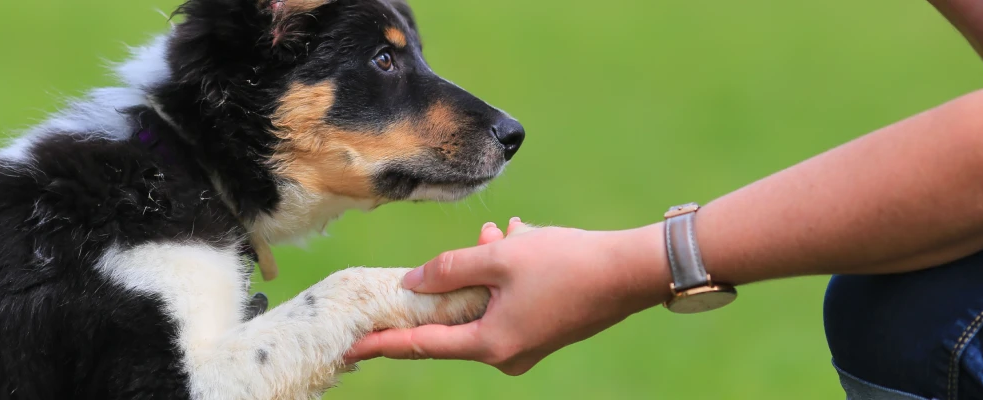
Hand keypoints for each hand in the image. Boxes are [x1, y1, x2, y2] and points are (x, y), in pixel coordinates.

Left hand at [345, 218, 670, 374]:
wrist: (631, 271)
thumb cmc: (567, 263)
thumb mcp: (499, 257)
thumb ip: (449, 269)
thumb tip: (412, 283)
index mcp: (489, 343)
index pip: (421, 345)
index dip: (383, 344)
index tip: (351, 347)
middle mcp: (506, 354)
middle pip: (454, 321)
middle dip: (450, 282)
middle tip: (457, 251)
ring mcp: (527, 345)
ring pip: (484, 303)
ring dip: (484, 268)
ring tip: (499, 234)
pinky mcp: (543, 330)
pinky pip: (507, 302)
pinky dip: (506, 274)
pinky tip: (518, 240)